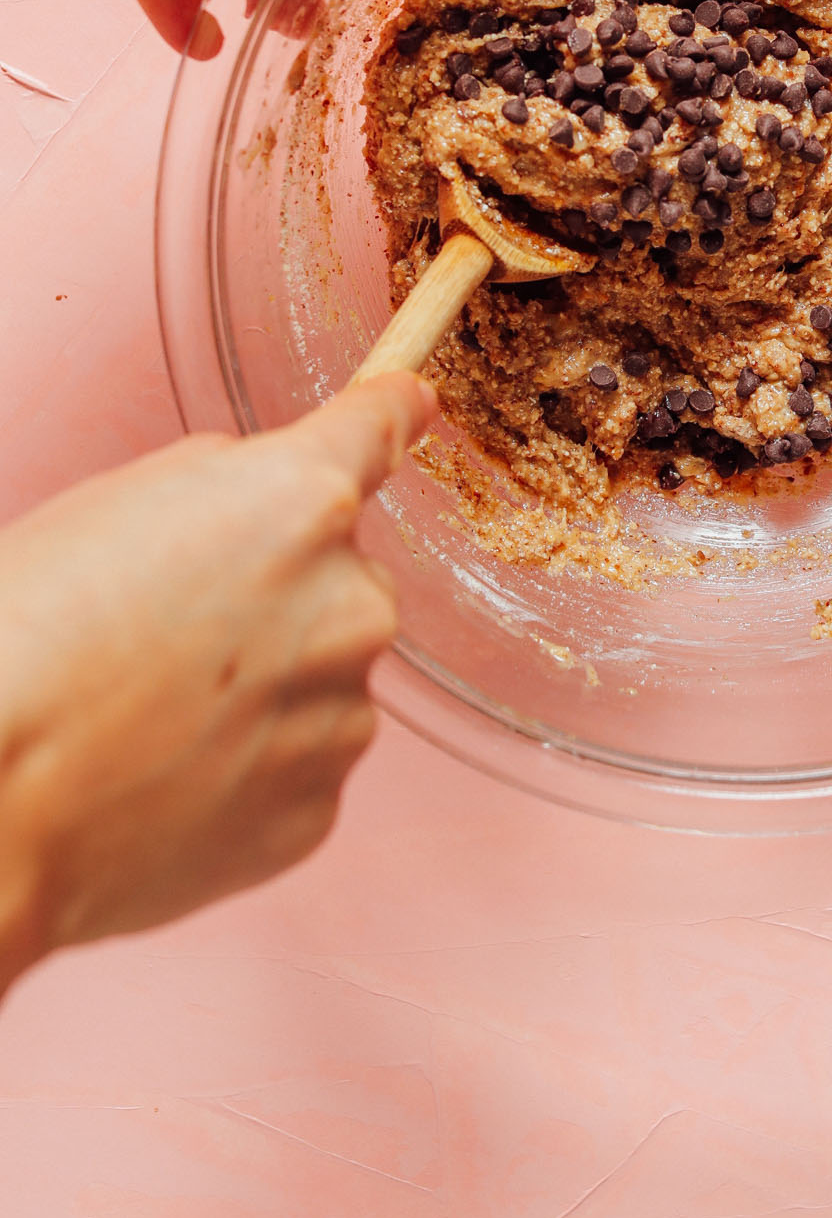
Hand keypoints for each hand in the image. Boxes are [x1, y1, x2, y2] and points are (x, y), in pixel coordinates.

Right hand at [0, 373, 436, 991]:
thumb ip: (231, 485)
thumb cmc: (30, 633)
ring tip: (152, 717)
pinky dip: (247, 770)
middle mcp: (351, 606)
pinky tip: (165, 776)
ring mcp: (341, 717)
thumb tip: (282, 503)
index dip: (388, 413)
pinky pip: (296, 767)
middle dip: (282, 598)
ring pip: (322, 682)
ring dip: (265, 690)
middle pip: (343, 581)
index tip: (408, 405)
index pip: (375, 432)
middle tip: (172, 632)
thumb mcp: (122, 500)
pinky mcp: (316, 812)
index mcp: (305, 504)